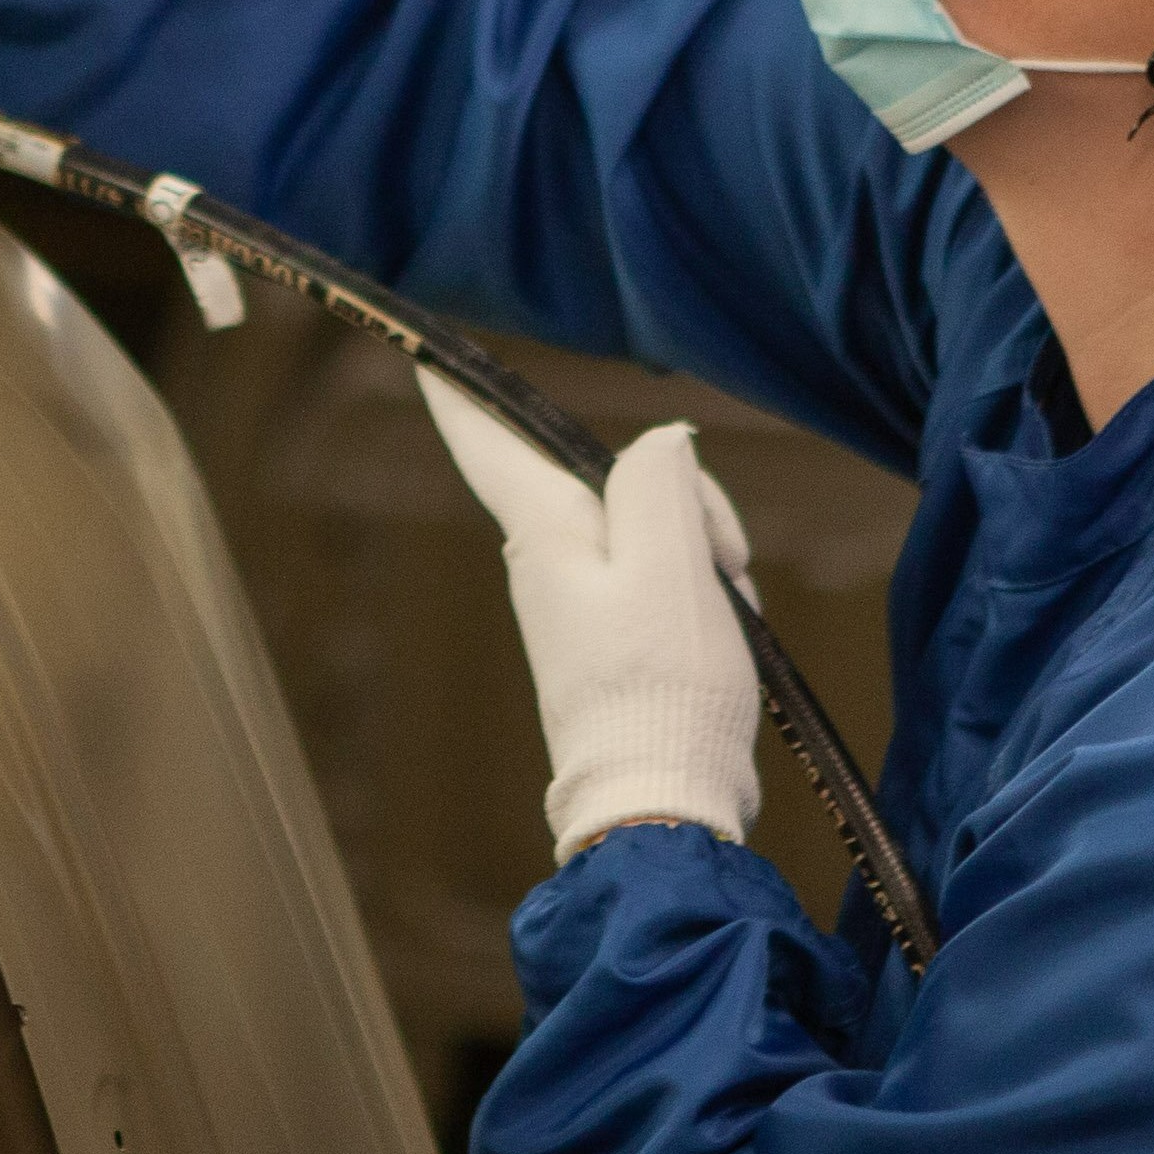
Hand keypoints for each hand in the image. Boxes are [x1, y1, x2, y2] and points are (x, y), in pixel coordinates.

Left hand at [418, 371, 762, 856]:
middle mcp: (548, 563)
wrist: (661, 798)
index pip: (490, 443)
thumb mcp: (673, 563)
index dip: (463, 392)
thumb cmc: (661, 684)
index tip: (426, 354)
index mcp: (545, 535)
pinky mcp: (613, 636)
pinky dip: (702, 593)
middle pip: (612, 479)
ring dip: (702, 554)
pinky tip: (723, 631)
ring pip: (652, 529)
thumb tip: (663, 442)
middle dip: (684, 499)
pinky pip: (665, 578)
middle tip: (727, 559)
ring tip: (726, 609)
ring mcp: (581, 601)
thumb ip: (660, 483)